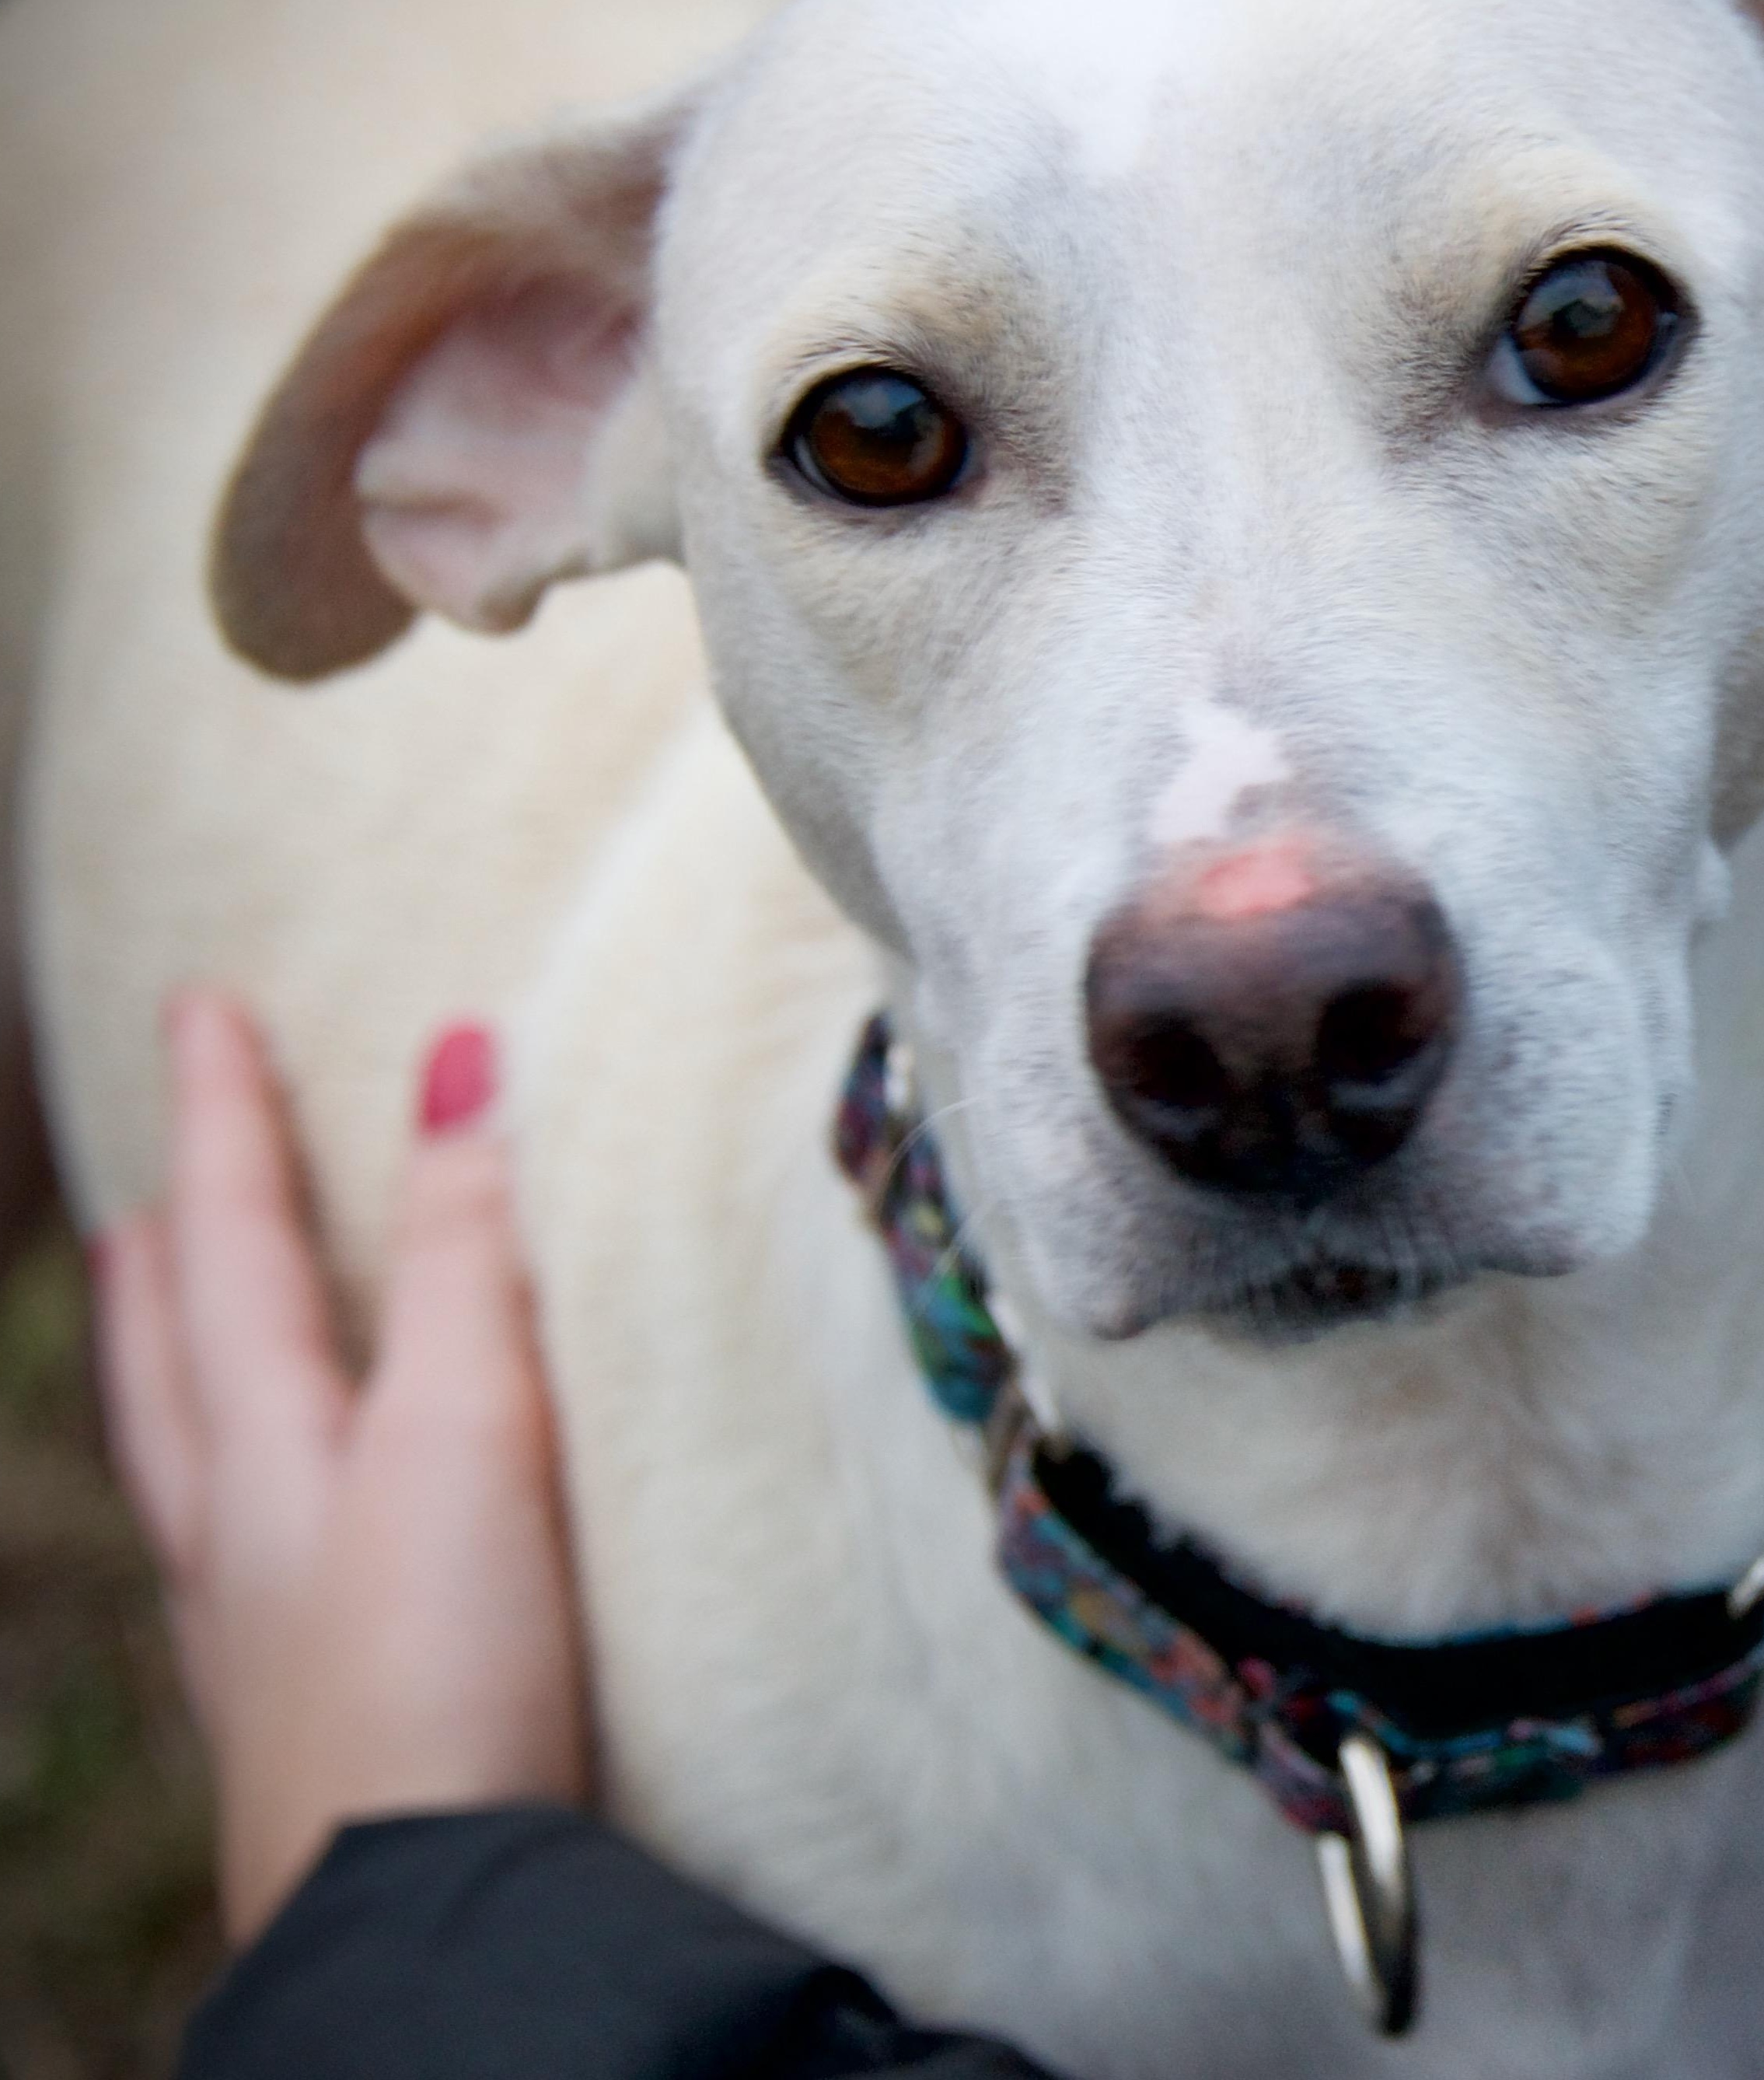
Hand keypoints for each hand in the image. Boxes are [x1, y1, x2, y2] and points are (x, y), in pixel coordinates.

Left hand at [90, 990, 588, 1941]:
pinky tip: (278, 1514)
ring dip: (176, 1361)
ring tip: (178, 1310)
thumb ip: (464, 1254)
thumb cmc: (437, 1658)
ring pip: (187, 1456)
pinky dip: (235, 1476)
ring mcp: (261, 1622)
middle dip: (168, 1248)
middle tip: (154, 1181)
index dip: (227, 1118)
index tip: (200, 1006)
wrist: (423, 1901)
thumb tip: (459, 1067)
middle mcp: (236, 1525)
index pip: (233, 1241)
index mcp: (264, 1442)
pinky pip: (242, 1543)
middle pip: (170, 1355)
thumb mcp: (463, 1426)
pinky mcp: (315, 1700)